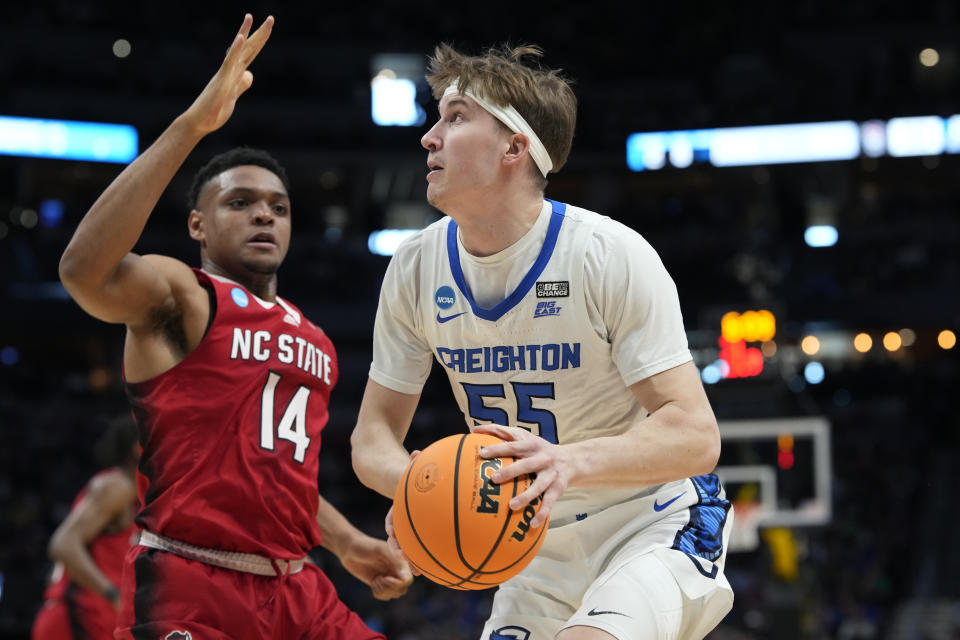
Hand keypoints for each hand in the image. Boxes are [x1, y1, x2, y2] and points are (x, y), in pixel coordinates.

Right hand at [181, 14, 273, 134]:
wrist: (199, 123)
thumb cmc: (214, 110)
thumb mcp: (234, 95)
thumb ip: (242, 84)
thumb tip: (249, 74)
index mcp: (235, 73)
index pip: (251, 53)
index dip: (260, 40)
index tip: (268, 25)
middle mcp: (231, 70)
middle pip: (248, 48)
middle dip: (260, 33)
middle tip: (271, 18)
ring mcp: (225, 75)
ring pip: (237, 51)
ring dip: (244, 33)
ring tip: (249, 17)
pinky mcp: (220, 82)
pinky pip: (229, 63)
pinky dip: (235, 50)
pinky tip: (240, 38)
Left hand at [339, 532, 412, 600]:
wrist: (349, 549)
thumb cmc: (364, 546)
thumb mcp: (379, 550)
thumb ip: (393, 561)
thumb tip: (405, 577)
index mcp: (400, 561)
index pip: (408, 580)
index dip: (397, 584)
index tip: (384, 578)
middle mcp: (397, 570)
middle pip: (402, 589)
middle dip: (389, 588)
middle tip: (377, 579)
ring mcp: (389, 577)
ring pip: (395, 594)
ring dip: (383, 591)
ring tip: (375, 580)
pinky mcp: (381, 583)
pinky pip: (386, 596)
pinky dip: (379, 594)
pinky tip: (373, 583)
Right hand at [385, 449, 420, 574]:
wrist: (407, 484)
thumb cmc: (416, 476)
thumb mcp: (413, 471)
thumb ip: (413, 464)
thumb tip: (416, 452)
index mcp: (400, 507)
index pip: (391, 518)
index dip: (391, 526)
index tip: (391, 533)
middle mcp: (404, 519)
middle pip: (398, 537)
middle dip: (399, 549)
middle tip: (403, 557)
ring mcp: (413, 528)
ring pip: (410, 546)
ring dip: (413, 558)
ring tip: (419, 571)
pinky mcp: (426, 534)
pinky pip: (426, 547)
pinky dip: (430, 556)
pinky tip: (440, 566)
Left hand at [474, 424, 572, 527]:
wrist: (572, 460)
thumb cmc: (538, 448)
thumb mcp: (525, 437)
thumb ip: (502, 432)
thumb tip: (475, 428)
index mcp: (531, 445)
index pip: (513, 445)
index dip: (498, 448)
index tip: (482, 453)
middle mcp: (542, 458)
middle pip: (526, 465)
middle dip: (511, 471)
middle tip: (494, 479)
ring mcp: (551, 474)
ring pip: (539, 486)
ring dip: (526, 496)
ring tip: (511, 506)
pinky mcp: (558, 488)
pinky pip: (550, 502)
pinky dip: (542, 513)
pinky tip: (532, 524)